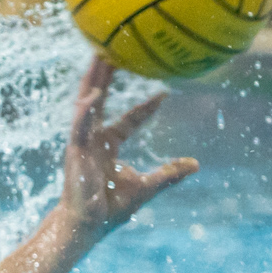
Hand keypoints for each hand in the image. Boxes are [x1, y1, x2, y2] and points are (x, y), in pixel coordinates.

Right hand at [61, 56, 197, 239]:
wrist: (88, 225)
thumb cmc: (110, 208)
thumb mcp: (147, 186)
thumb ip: (168, 174)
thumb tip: (196, 164)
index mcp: (108, 145)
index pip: (128, 120)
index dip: (145, 107)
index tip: (164, 91)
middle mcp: (93, 138)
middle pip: (100, 99)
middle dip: (106, 74)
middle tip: (114, 46)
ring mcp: (82, 142)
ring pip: (86, 103)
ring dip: (93, 79)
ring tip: (99, 55)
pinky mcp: (75, 151)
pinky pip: (80, 126)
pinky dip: (85, 110)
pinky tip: (93, 94)